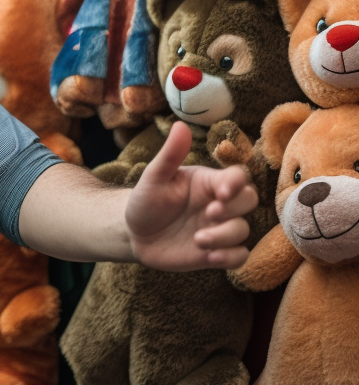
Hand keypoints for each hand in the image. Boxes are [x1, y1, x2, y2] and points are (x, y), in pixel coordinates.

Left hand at [125, 121, 256, 270]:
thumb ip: (170, 155)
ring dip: (225, 236)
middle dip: (234, 209)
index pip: (237, 177)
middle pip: (249, 200)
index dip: (236, 184)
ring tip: (198, 240)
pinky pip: (239, 256)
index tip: (221, 193)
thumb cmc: (145, 200)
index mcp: (208, 182)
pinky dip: (230, 258)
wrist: (134, 234)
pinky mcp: (216, 252)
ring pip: (243, 230)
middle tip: (209, 213)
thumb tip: (180, 125)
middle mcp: (219, 204)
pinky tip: (209, 257)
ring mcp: (219, 228)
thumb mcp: (153, 178)